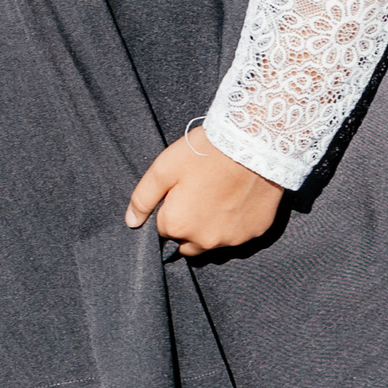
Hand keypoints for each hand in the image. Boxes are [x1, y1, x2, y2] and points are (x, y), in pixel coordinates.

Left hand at [125, 128, 282, 256]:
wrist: (254, 142)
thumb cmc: (206, 152)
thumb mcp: (164, 168)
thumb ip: (143, 198)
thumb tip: (132, 222)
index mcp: (178, 225)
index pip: (163, 231)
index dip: (170, 211)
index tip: (180, 193)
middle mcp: (205, 241)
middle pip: (187, 244)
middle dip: (188, 228)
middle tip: (198, 197)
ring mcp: (233, 239)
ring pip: (214, 242)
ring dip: (211, 228)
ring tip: (219, 197)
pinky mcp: (255, 232)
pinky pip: (239, 235)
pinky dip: (236, 223)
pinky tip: (238, 199)